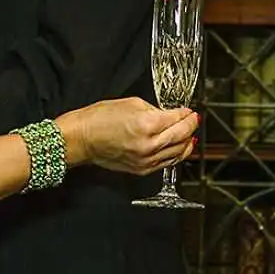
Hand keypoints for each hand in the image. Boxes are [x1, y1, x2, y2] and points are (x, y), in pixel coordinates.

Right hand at [59, 98, 197, 174]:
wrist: (81, 139)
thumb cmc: (97, 119)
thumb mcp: (130, 104)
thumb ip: (154, 110)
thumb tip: (168, 115)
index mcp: (147, 125)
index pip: (177, 119)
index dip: (186, 114)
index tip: (189, 111)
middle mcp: (149, 145)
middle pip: (182, 136)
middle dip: (191, 126)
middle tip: (193, 120)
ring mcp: (146, 160)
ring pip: (178, 153)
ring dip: (187, 142)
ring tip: (190, 134)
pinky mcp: (142, 170)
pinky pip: (166, 163)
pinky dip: (176, 155)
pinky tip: (179, 148)